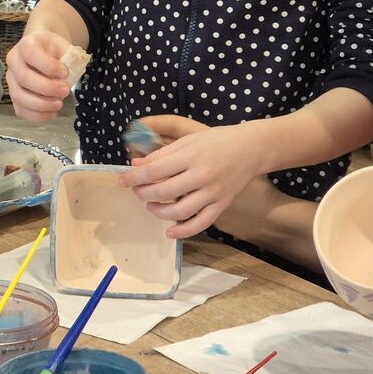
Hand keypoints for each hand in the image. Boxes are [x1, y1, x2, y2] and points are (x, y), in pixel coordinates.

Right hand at [5, 30, 73, 120]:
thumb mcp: (64, 46)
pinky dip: (37, 115)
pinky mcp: (14, 95)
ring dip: (41, 104)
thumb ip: (70, 58)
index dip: (49, 66)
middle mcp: (14, 61)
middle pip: (23, 77)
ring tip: (59, 104)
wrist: (43, 50)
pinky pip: (20, 109)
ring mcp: (11, 79)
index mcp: (26, 44)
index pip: (31, 54)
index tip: (65, 72)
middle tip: (65, 90)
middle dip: (47, 88)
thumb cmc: (54, 50)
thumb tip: (70, 75)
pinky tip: (52, 112)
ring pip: (18, 96)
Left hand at [118, 114, 263, 238]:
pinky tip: (169, 232)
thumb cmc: (215, 141)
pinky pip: (201, 223)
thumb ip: (160, 154)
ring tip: (150, 205)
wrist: (251, 149)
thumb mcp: (186, 140)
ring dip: (158, 212)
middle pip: (164, 192)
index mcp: (190, 156)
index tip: (121, 181)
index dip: (134, 178)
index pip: (154, 171)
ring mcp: (213, 193)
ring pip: (180, 212)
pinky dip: (184, 231)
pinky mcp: (222, 205)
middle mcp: (201, 176)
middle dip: (143, 194)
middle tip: (136, 191)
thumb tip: (136, 166)